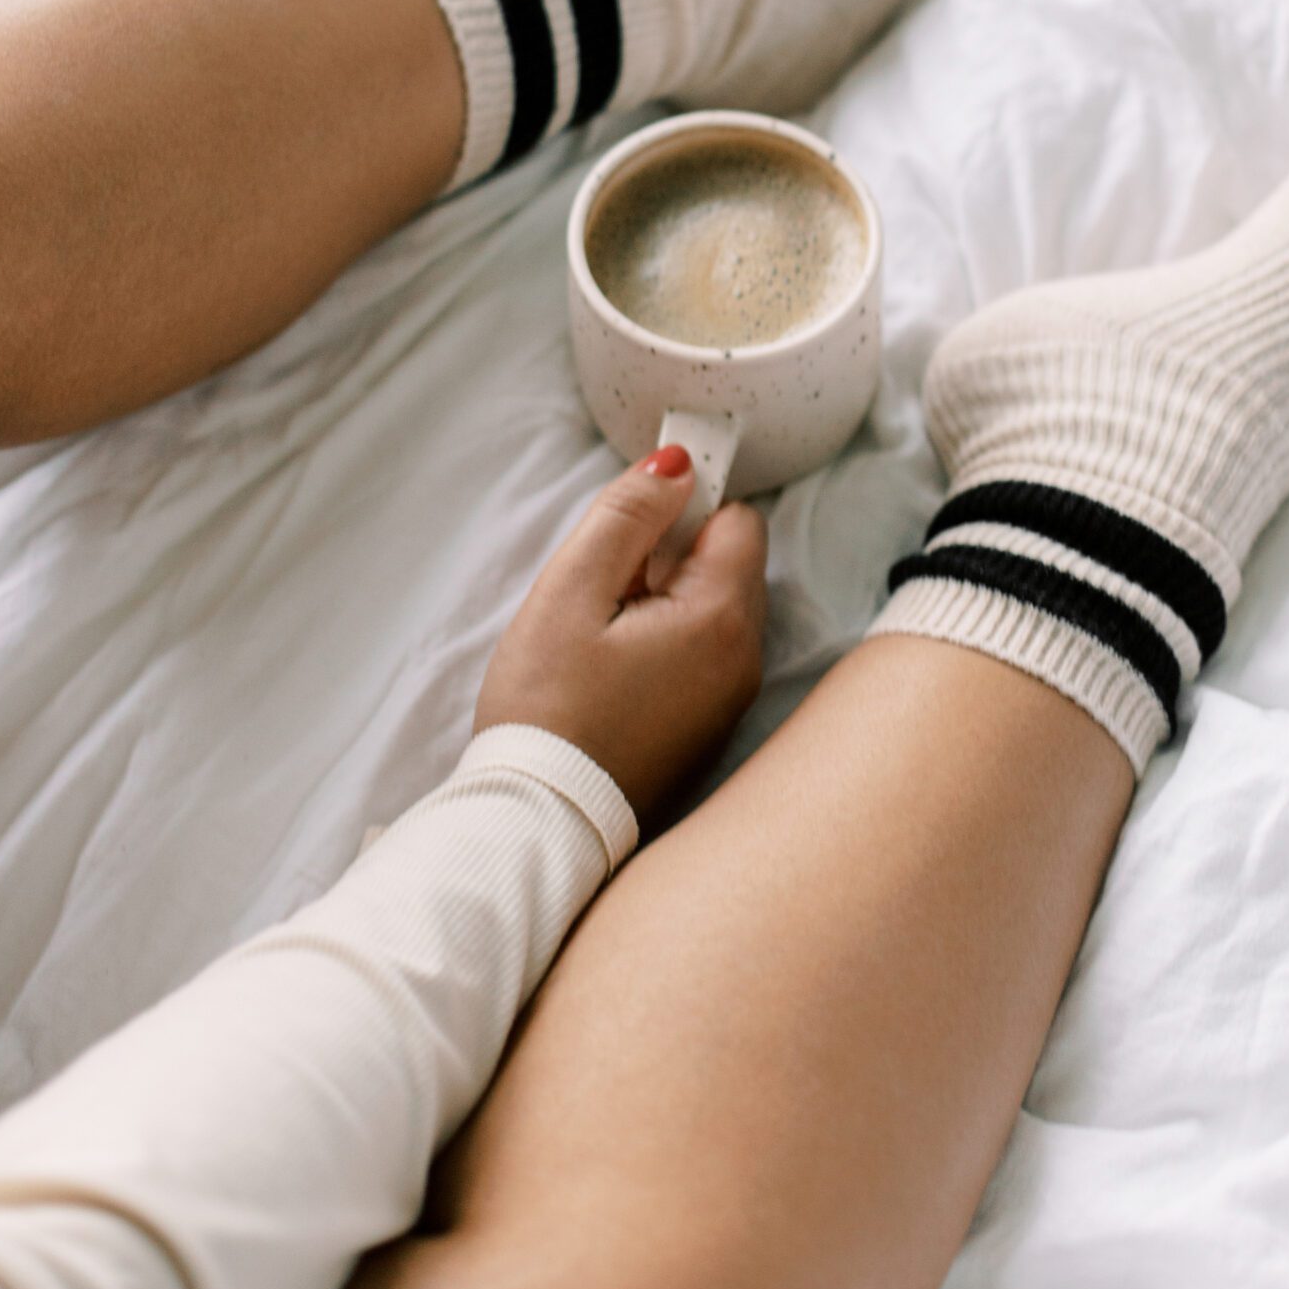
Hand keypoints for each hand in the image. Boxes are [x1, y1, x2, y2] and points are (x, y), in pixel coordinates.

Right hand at [473, 447, 767, 822]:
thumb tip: (678, 463)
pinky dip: (665, 645)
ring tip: (602, 638)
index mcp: (722, 619)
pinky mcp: (709, 730)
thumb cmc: (548, 710)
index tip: (632, 527)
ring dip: (665, 602)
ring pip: (714, 610)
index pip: (739, 520)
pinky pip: (703, 656)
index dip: (686, 507)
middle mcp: (745, 660)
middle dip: (671, 558)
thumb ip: (627, 515)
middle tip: (603, 594)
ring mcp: (732, 701)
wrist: (543, 825)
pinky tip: (612, 673)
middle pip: (729, 564)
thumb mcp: (570, 593)